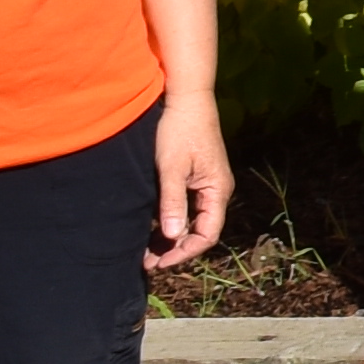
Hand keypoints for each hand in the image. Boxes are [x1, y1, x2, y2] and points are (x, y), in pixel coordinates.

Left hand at [146, 94, 233, 271]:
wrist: (187, 100)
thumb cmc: (179, 132)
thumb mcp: (172, 168)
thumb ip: (173, 202)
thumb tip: (173, 237)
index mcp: (217, 190)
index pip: (207, 234)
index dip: (184, 252)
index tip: (159, 262)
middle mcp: (217, 192)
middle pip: (200, 231)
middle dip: (175, 250)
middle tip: (147, 262)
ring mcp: (208, 185)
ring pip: (193, 221)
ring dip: (171, 238)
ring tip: (145, 251)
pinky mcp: (197, 179)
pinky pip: (188, 209)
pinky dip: (171, 222)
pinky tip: (152, 229)